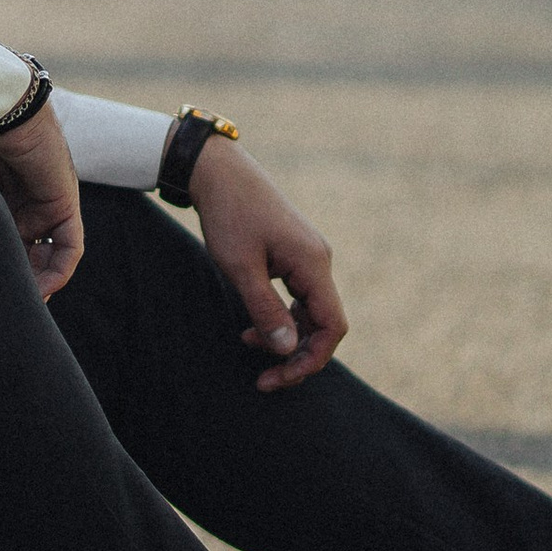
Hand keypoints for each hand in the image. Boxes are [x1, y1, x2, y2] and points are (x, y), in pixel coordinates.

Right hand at [0, 105, 84, 296]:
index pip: (1, 245)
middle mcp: (21, 203)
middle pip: (25, 256)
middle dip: (16, 284)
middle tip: (0, 308)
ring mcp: (45, 203)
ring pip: (47, 256)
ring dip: (38, 283)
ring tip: (21, 304)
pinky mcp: (63, 202)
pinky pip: (69, 246)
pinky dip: (59, 270)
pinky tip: (44, 289)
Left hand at [188, 138, 345, 390]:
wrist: (219, 172)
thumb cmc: (229, 215)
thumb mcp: (241, 268)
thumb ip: (266, 309)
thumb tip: (289, 350)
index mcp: (313, 264)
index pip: (332, 326)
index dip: (312, 359)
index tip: (279, 377)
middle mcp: (319, 261)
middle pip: (323, 324)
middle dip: (296, 355)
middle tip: (264, 378)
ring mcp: (308, 256)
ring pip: (310, 312)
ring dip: (286, 337)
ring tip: (248, 345)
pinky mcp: (294, 253)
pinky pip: (298, 296)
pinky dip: (279, 316)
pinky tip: (251, 325)